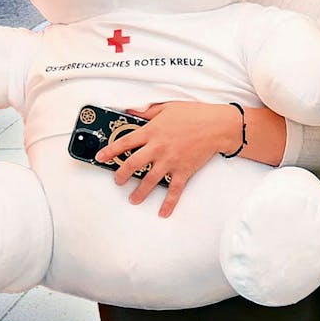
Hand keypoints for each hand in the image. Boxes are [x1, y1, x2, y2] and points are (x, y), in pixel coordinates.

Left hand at [95, 102, 243, 217]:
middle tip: (117, 180)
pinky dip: (168, 203)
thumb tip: (131, 111)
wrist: (219, 125)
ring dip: (139, 192)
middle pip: (131, 165)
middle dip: (120, 175)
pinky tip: (163, 213)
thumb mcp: (168, 107)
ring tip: (133, 199)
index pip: (124, 143)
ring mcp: (170, 162)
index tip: (100, 158)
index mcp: (151, 132)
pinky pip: (174, 190)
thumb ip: (148, 111)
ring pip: (149, 181)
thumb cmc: (195, 114)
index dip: (109, 151)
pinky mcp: (183, 171)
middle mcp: (157, 149)